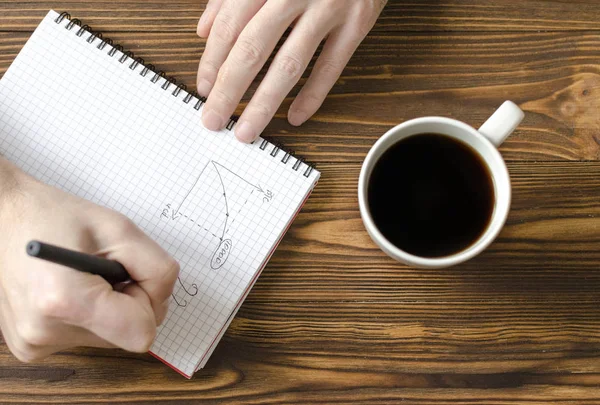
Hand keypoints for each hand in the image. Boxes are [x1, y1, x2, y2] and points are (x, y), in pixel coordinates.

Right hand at [0, 158, 178, 361]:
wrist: (3, 217)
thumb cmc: (56, 216)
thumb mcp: (121, 229)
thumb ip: (157, 268)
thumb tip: (163, 300)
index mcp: (66, 301)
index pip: (142, 334)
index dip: (147, 301)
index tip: (129, 274)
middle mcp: (44, 332)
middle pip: (127, 336)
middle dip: (129, 302)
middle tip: (104, 267)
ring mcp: (33, 343)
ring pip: (108, 337)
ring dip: (108, 307)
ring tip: (81, 275)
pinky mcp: (29, 347)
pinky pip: (85, 337)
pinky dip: (88, 314)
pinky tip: (67, 287)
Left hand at [196, 0, 386, 141]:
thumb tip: (204, 31)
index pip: (230, 24)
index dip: (213, 60)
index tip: (205, 88)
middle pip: (253, 48)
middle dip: (229, 89)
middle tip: (215, 119)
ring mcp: (328, 7)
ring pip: (290, 63)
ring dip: (265, 102)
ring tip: (248, 129)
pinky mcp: (358, 22)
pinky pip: (331, 66)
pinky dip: (313, 95)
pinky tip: (295, 116)